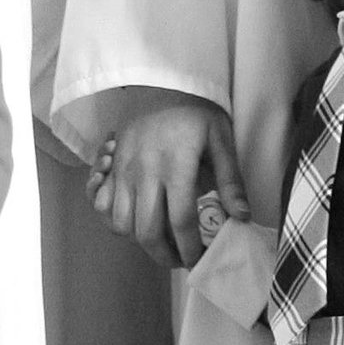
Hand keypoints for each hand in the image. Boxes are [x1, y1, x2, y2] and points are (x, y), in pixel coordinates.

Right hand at [90, 90, 248, 270]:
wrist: (161, 83)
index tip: (199, 261)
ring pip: (121, 223)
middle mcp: (145, 171)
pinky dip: (114, 219)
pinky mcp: (111, 167)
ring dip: (140, 241)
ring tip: (161, 242)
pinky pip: (102, 205)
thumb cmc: (196, 113)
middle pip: (146, 230)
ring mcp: (123, 170)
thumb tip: (241, 218)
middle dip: (164, 255)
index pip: (180, 220)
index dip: (189, 248)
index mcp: (175, 166)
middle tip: (180, 260)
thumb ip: (230, 181)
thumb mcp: (221, 140)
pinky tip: (133, 219)